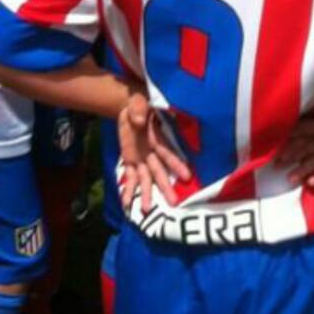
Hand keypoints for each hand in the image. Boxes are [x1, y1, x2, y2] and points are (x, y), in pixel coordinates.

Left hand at [118, 93, 192, 212]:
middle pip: (160, 171)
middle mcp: (153, 152)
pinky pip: (130, 178)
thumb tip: (139, 120)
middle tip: (174, 203)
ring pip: (146, 180)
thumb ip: (139, 109)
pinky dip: (128, 190)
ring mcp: (143, 159)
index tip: (187, 176)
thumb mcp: (139, 101)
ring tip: (146, 211)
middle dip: (166, 186)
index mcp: (158, 138)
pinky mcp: (132, 161)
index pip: (168, 152)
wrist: (131, 107)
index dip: (176, 163)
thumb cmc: (142, 102)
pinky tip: (126, 204)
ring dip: (147, 194)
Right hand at [276, 115, 313, 186]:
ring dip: (303, 170)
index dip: (288, 144)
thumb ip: (305, 128)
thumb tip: (284, 128)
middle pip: (305, 151)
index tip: (274, 152)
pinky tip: (310, 182)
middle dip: (292, 158)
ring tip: (290, 179)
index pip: (301, 138)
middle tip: (277, 167)